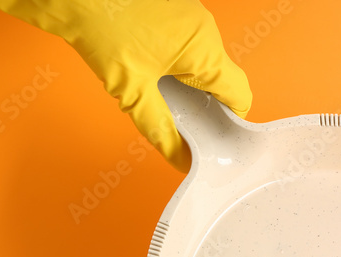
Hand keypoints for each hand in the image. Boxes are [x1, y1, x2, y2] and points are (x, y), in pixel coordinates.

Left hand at [0, 0, 251, 170]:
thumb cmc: (100, 24)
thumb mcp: (131, 89)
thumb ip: (160, 128)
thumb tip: (179, 157)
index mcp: (205, 51)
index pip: (240, 95)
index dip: (229, 121)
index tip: (211, 136)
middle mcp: (205, 30)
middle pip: (221, 79)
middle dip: (202, 102)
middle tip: (177, 119)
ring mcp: (191, 15)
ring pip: (203, 61)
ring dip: (186, 81)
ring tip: (154, 88)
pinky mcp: (175, 8)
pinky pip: (188, 42)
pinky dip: (175, 61)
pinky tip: (147, 66)